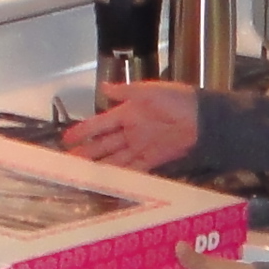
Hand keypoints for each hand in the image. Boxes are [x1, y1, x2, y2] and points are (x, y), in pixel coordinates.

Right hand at [64, 81, 202, 173]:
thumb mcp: (149, 91)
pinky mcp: (153, 159)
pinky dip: (122, 175)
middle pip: (104, 145)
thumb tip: (102, 87)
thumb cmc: (176, 99)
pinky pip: (134, 169)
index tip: (66, 140)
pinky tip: (109, 181)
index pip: (99, 124)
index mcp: (127, 113)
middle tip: (69, 163)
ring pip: (115, 159)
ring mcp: (141, 147)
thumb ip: (125, 91)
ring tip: (83, 175)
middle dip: (87, 154)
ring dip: (100, 167)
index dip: (83, 132)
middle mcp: (131, 131)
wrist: (202, 117)